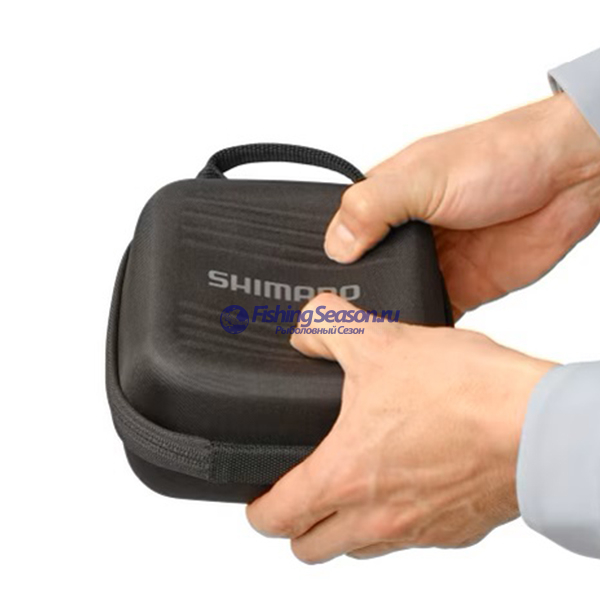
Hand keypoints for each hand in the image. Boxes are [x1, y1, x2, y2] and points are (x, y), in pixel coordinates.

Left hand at [246, 294, 555, 562]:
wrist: (538, 422)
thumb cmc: (463, 391)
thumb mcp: (380, 342)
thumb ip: (328, 328)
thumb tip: (306, 327)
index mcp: (346, 478)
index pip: (276, 520)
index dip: (258, 509)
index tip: (261, 495)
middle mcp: (377, 518)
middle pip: (310, 549)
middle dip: (297, 524)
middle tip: (302, 489)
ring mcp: (417, 532)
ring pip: (358, 550)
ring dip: (343, 527)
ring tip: (352, 486)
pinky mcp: (454, 532)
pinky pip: (408, 542)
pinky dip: (394, 522)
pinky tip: (405, 480)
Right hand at [325, 94, 599, 317]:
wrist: (568, 176)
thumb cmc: (498, 155)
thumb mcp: (423, 175)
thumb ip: (374, 207)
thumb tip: (337, 246)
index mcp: (385, 200)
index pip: (342, 237)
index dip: (330, 263)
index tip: (318, 292)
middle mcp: (404, 234)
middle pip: (367, 275)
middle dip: (359, 296)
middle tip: (346, 323)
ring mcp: (432, 262)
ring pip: (397, 298)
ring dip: (390, 313)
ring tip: (374, 335)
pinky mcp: (460, 287)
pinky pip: (432, 315)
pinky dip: (422, 329)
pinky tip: (412, 338)